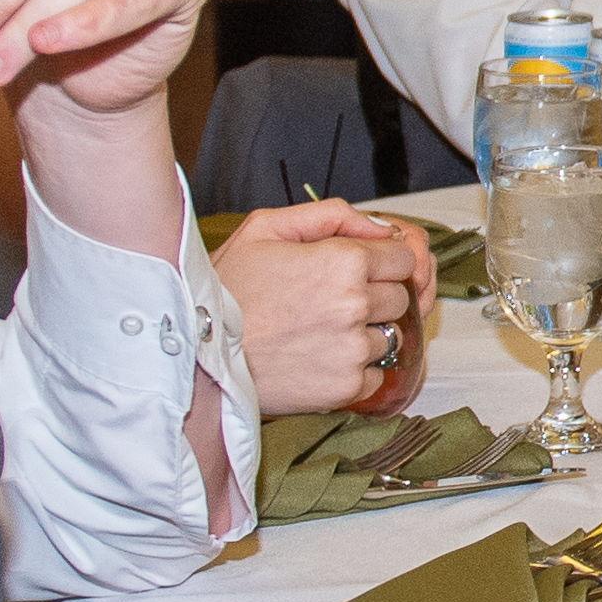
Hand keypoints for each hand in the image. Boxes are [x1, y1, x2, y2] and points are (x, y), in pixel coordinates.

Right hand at [212, 196, 435, 415]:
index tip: (365, 270)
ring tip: (323, 331)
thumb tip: (381, 227)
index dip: (385, 260)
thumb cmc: (226, 291)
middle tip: (332, 301)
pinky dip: (357, 368)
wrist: (196, 353)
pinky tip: (321, 357)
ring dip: (368, 333)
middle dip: (377, 294)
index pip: (405, 257)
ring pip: (392, 335)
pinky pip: (376, 374)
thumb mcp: (267, 228)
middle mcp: (356, 305)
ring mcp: (353, 349)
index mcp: (344, 261)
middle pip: (402, 296)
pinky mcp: (346, 386)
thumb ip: (331, 215)